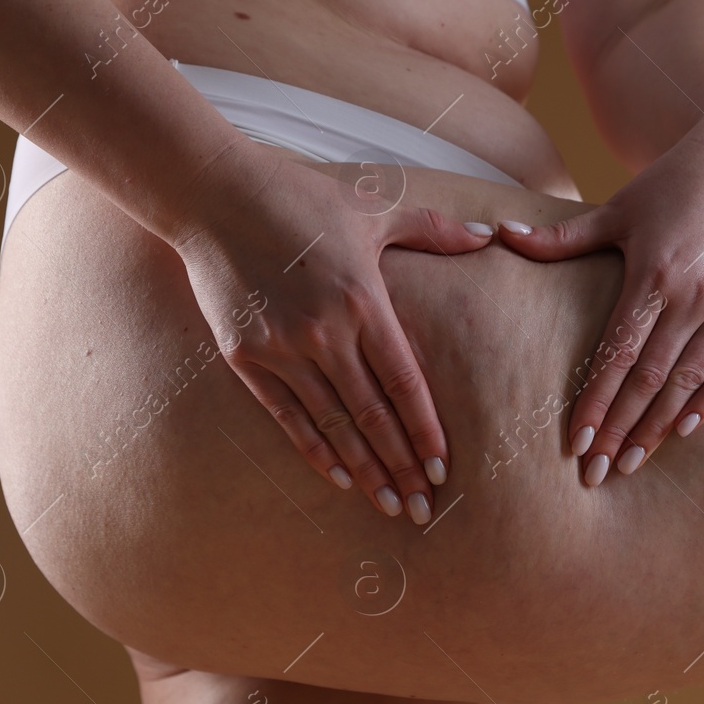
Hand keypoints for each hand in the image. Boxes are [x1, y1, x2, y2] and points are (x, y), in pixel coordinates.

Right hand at [171, 139, 494, 522]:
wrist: (213, 193)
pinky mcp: (244, 355)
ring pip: (332, 424)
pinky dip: (314, 448)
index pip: (403, 382)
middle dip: (401, 466)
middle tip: (425, 510)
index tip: (442, 468)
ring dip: (363, 470)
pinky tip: (337, 476)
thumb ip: (432, 229)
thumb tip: (490, 235)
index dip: (424, 429)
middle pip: (372, 415)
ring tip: (389, 504)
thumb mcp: (371, 206)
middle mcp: (324, 332)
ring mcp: (281, 348)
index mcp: (362, 300)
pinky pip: (286, 415)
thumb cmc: (298, 197)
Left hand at [496, 123, 703, 484]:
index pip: (618, 353)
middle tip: (597, 472)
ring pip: (690, 379)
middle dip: (620, 429)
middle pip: (651, 377)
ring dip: (659, 426)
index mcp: (654, 269)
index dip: (597, 402)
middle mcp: (697, 290)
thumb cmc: (667, 187)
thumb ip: (561, 237)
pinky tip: (683, 431)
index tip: (576, 444)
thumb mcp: (614, 210)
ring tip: (632, 462)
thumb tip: (500, 235)